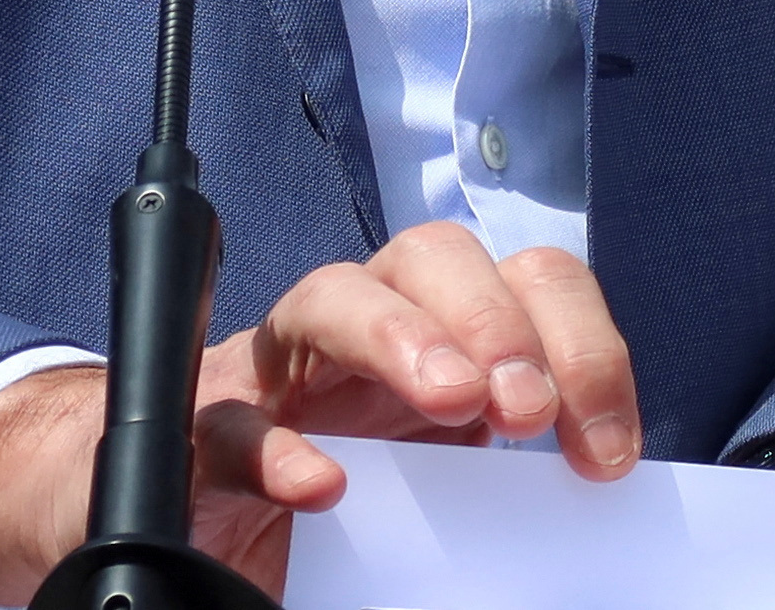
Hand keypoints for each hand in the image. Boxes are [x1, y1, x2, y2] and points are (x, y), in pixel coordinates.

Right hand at [0, 223, 644, 603]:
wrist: (168, 512)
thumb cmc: (325, 503)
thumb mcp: (435, 489)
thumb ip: (500, 486)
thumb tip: (596, 519)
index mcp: (438, 343)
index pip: (528, 287)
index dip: (582, 346)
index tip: (607, 450)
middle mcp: (361, 333)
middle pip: (436, 256)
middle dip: (495, 319)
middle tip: (528, 408)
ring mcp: (275, 372)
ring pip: (333, 294)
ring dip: (401, 333)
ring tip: (455, 400)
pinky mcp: (194, 428)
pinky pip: (231, 419)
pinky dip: (275, 449)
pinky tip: (321, 485)